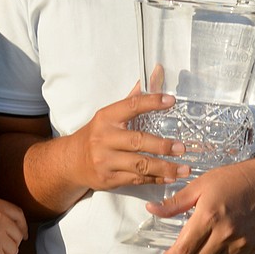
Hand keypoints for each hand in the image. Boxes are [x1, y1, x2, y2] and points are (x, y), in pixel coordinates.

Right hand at [70, 87, 190, 192]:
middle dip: (162, 146)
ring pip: (140, 165)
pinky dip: (155, 179)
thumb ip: (134, 99)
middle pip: (138, 141)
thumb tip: (157, 73)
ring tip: (183, 169)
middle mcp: (104, 138)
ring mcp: (106, 160)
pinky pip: (136, 179)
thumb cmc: (96, 135)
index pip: (131, 106)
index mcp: (106, 118)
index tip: (171, 101)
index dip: (152, 102)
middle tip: (181, 148)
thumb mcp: (109, 116)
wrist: (71, 162)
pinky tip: (170, 178)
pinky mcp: (109, 178)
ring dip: (164, 168)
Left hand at [145, 158, 254, 253]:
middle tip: (189, 246)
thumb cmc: (230, 180)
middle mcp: (224, 234)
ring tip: (205, 246)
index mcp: (208, 217)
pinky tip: (220, 246)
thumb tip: (151, 210)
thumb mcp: (199, 186)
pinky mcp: (252, 248)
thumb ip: (175, 203)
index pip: (184, 250)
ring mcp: (240, 243)